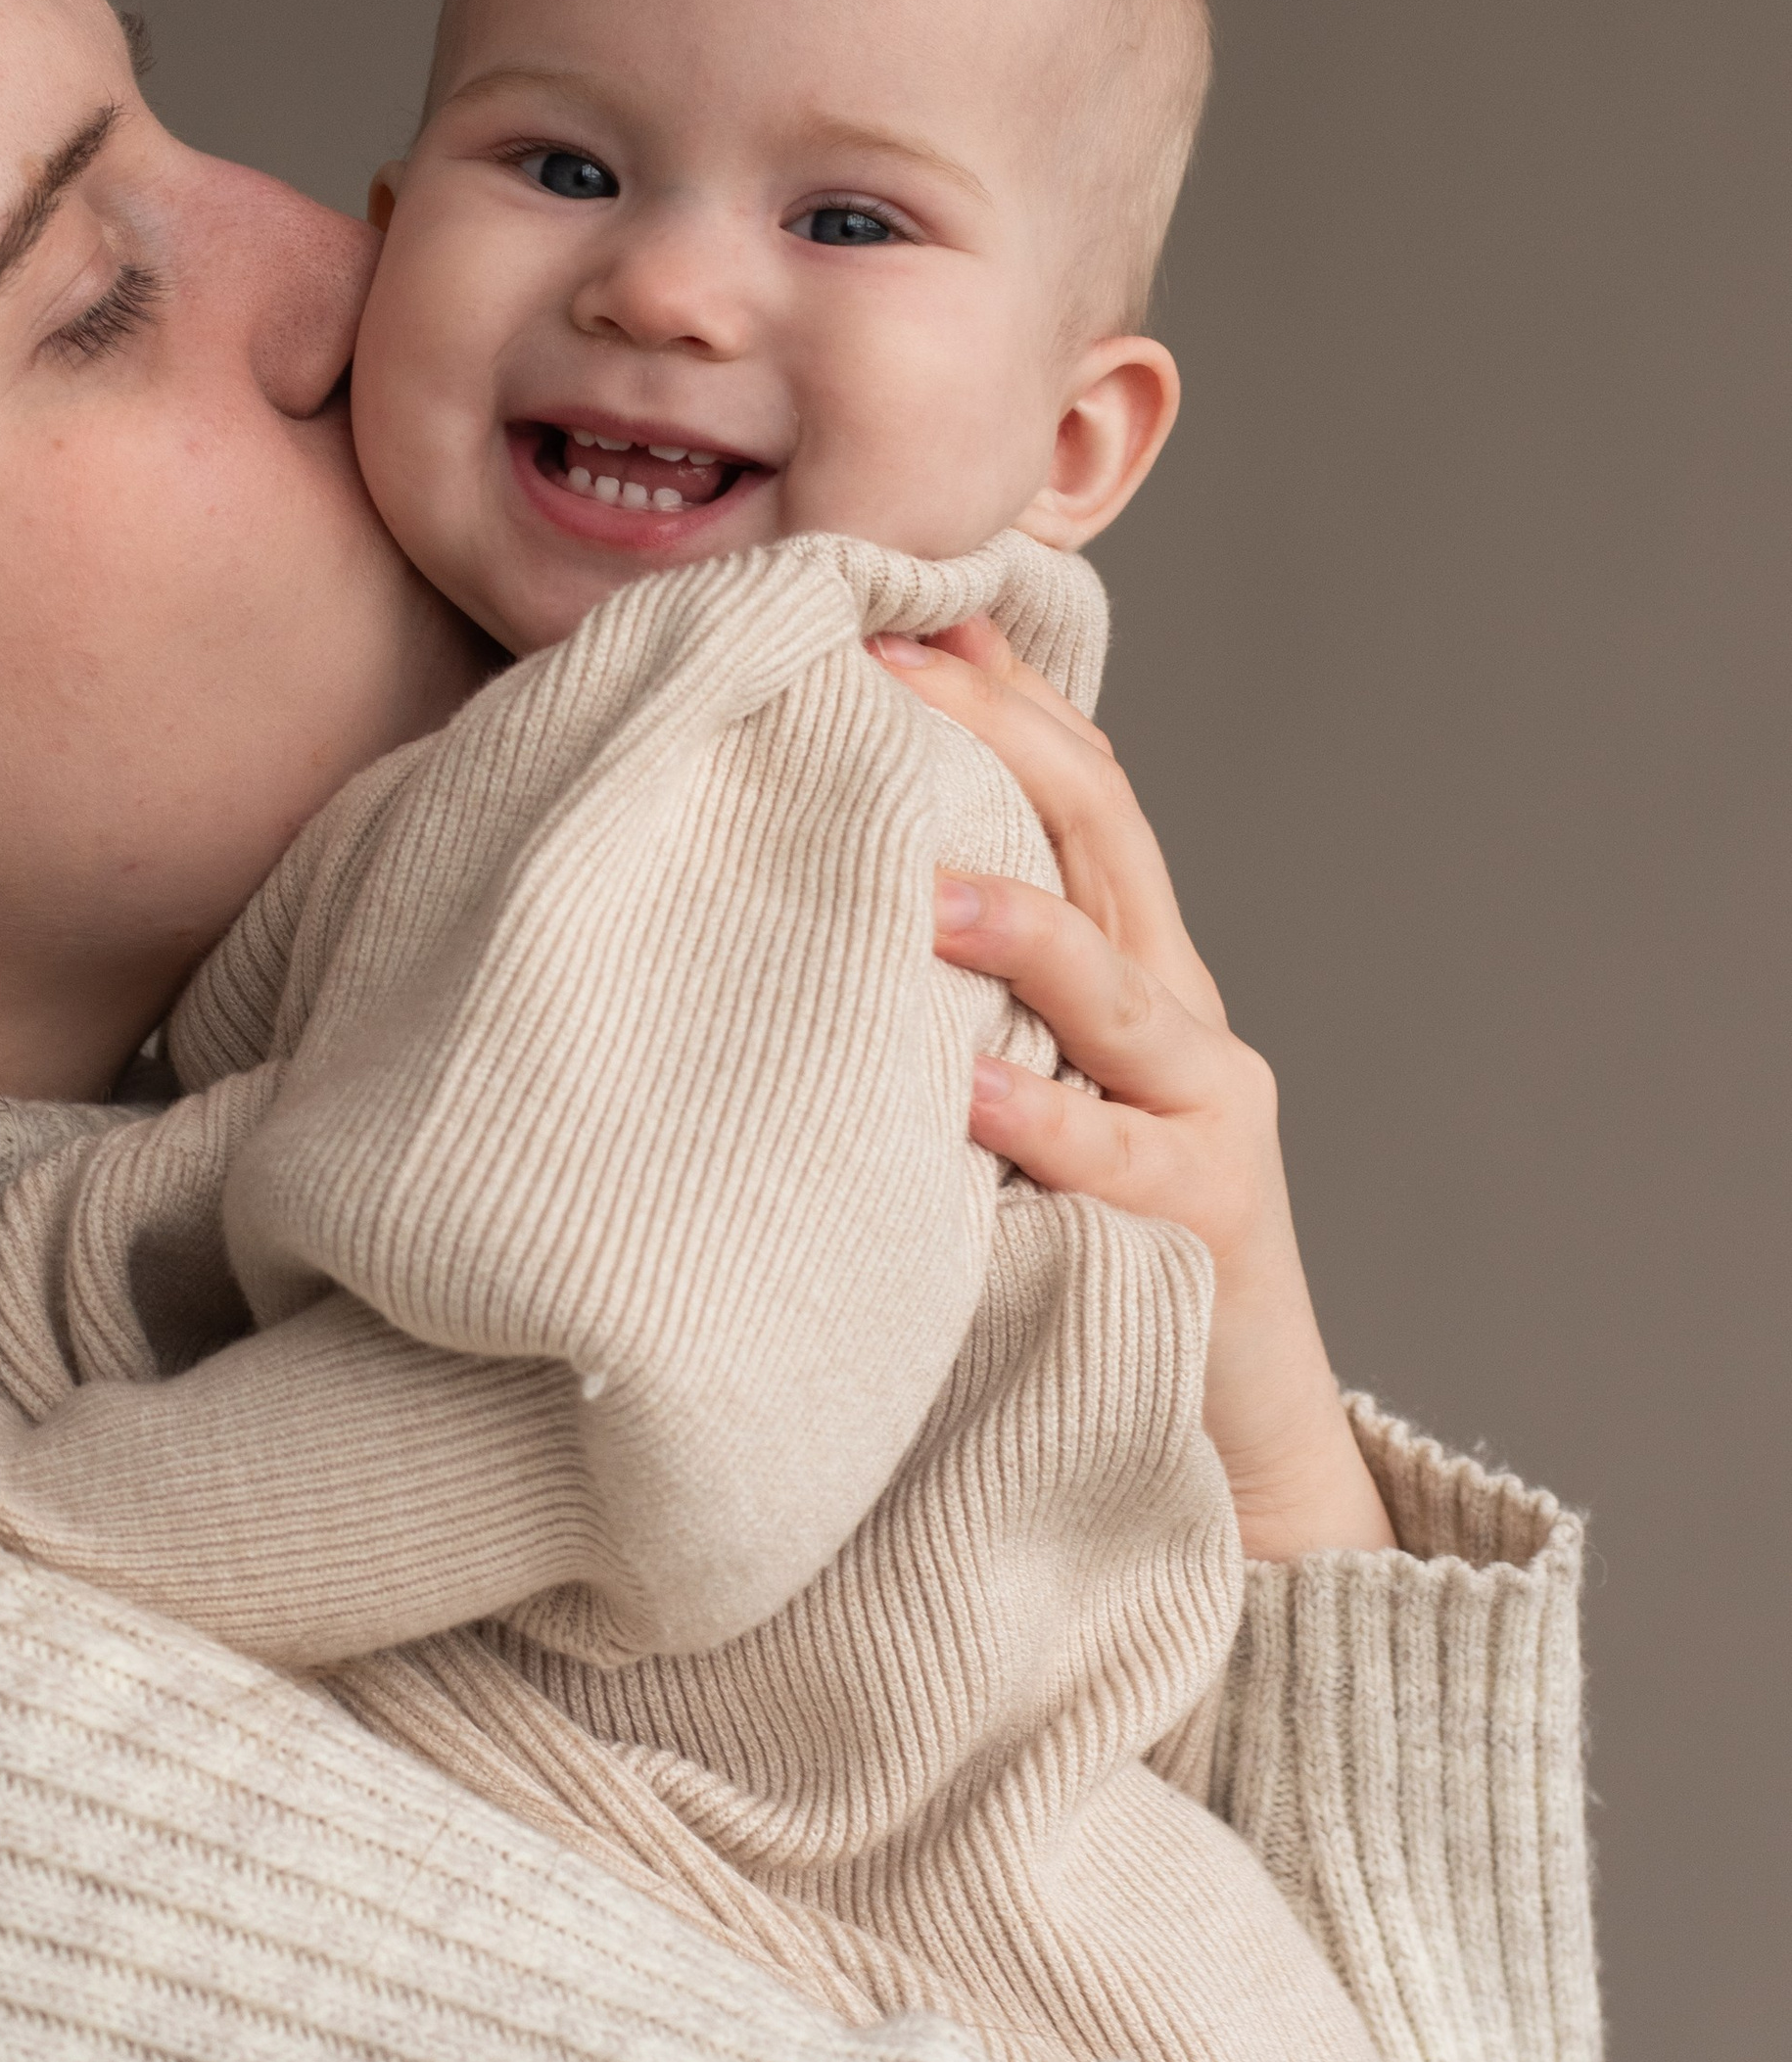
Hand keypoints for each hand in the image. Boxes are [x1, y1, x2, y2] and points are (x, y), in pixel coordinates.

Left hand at [881, 618, 1395, 1561]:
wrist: (1236, 1455)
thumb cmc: (1093, 1258)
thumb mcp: (1032, 1094)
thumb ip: (966, 1001)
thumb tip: (825, 901)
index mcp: (1136, 970)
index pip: (1079, 788)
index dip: (1001, 691)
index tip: (896, 607)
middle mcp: (1180, 1017)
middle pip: (1106, 835)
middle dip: (1005, 738)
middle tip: (883, 661)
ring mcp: (1202, 1115)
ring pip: (1119, 984)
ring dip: (1022, 919)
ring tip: (919, 880)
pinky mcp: (1196, 1223)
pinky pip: (1110, 1159)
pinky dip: (1037, 1118)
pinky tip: (960, 1091)